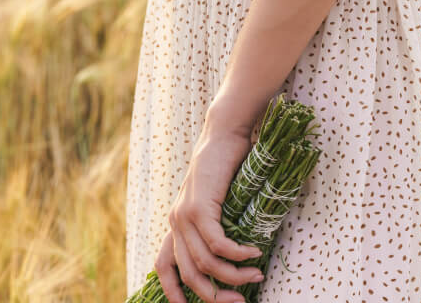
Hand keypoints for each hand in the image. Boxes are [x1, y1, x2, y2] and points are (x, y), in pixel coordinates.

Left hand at [154, 119, 264, 302]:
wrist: (224, 134)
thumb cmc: (226, 168)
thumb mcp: (217, 204)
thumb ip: (216, 228)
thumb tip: (234, 262)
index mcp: (176, 224)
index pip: (163, 268)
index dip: (173, 295)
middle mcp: (175, 222)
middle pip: (191, 275)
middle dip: (216, 297)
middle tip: (242, 302)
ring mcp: (185, 214)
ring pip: (207, 263)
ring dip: (234, 275)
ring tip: (256, 274)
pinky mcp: (200, 206)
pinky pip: (218, 243)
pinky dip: (237, 254)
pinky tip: (253, 253)